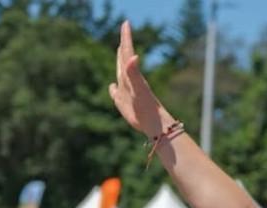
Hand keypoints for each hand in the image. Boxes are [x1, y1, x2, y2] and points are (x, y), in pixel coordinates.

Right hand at [109, 21, 170, 136]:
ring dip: (120, 62)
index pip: (128, 52)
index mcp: (132, 75)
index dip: (126, 38)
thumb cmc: (147, 108)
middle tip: (124, 32)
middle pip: (125, 59)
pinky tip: (112, 86)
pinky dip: (113, 88)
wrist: (154, 125)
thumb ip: (134, 72)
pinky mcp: (124, 103)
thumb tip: (134, 56)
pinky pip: (116, 93)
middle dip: (124, 45)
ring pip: (121, 73)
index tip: (127, 23)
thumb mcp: (139, 88)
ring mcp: (127, 92)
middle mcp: (130, 81)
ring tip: (119, 52)